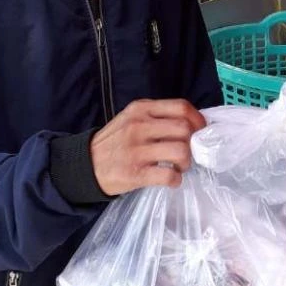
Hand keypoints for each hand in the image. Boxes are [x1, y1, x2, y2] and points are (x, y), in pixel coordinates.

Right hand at [90, 99, 205, 195]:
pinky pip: (168, 175)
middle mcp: (139, 126)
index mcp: (141, 109)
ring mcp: (136, 150)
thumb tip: (192, 123)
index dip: (198, 119)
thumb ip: (157, 117)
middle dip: (193, 142)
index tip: (201, 130)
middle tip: (189, 152)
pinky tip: (171, 179)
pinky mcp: (134, 173)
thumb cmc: (115, 141)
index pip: (181, 106)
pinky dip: (176, 180)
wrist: (83, 165)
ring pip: (180, 151)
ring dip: (186, 162)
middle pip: (184, 129)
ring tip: (180, 166)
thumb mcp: (132, 118)